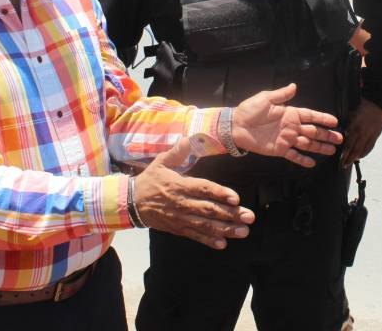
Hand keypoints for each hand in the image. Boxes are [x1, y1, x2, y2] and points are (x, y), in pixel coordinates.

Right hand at [134, 137, 255, 248]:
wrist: (131, 203)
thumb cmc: (150, 180)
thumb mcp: (161, 162)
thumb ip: (177, 151)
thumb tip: (191, 137)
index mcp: (180, 185)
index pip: (203, 189)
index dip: (220, 193)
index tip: (236, 198)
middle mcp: (182, 203)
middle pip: (209, 210)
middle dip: (231, 214)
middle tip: (249, 217)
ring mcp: (180, 218)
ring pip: (206, 225)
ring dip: (226, 229)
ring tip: (243, 231)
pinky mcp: (178, 229)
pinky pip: (195, 236)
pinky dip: (209, 241)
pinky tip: (223, 244)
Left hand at [231, 83, 342, 167]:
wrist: (235, 126)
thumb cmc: (249, 111)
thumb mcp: (265, 98)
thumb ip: (282, 95)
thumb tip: (294, 85)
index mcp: (289, 113)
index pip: (310, 116)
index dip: (322, 118)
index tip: (335, 121)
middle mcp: (291, 127)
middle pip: (313, 131)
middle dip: (326, 135)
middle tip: (339, 138)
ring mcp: (286, 139)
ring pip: (307, 143)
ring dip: (320, 147)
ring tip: (332, 150)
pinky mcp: (279, 150)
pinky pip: (294, 155)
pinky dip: (303, 160)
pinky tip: (313, 163)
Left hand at [341, 99, 381, 166]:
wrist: (377, 102)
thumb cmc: (362, 106)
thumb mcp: (351, 114)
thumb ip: (347, 125)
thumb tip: (343, 133)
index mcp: (355, 127)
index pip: (348, 144)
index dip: (344, 153)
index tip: (340, 159)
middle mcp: (362, 133)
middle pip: (355, 149)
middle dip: (349, 158)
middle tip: (344, 165)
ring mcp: (370, 134)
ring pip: (363, 150)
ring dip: (356, 157)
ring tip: (351, 162)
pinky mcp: (376, 134)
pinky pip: (370, 146)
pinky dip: (365, 152)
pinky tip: (361, 156)